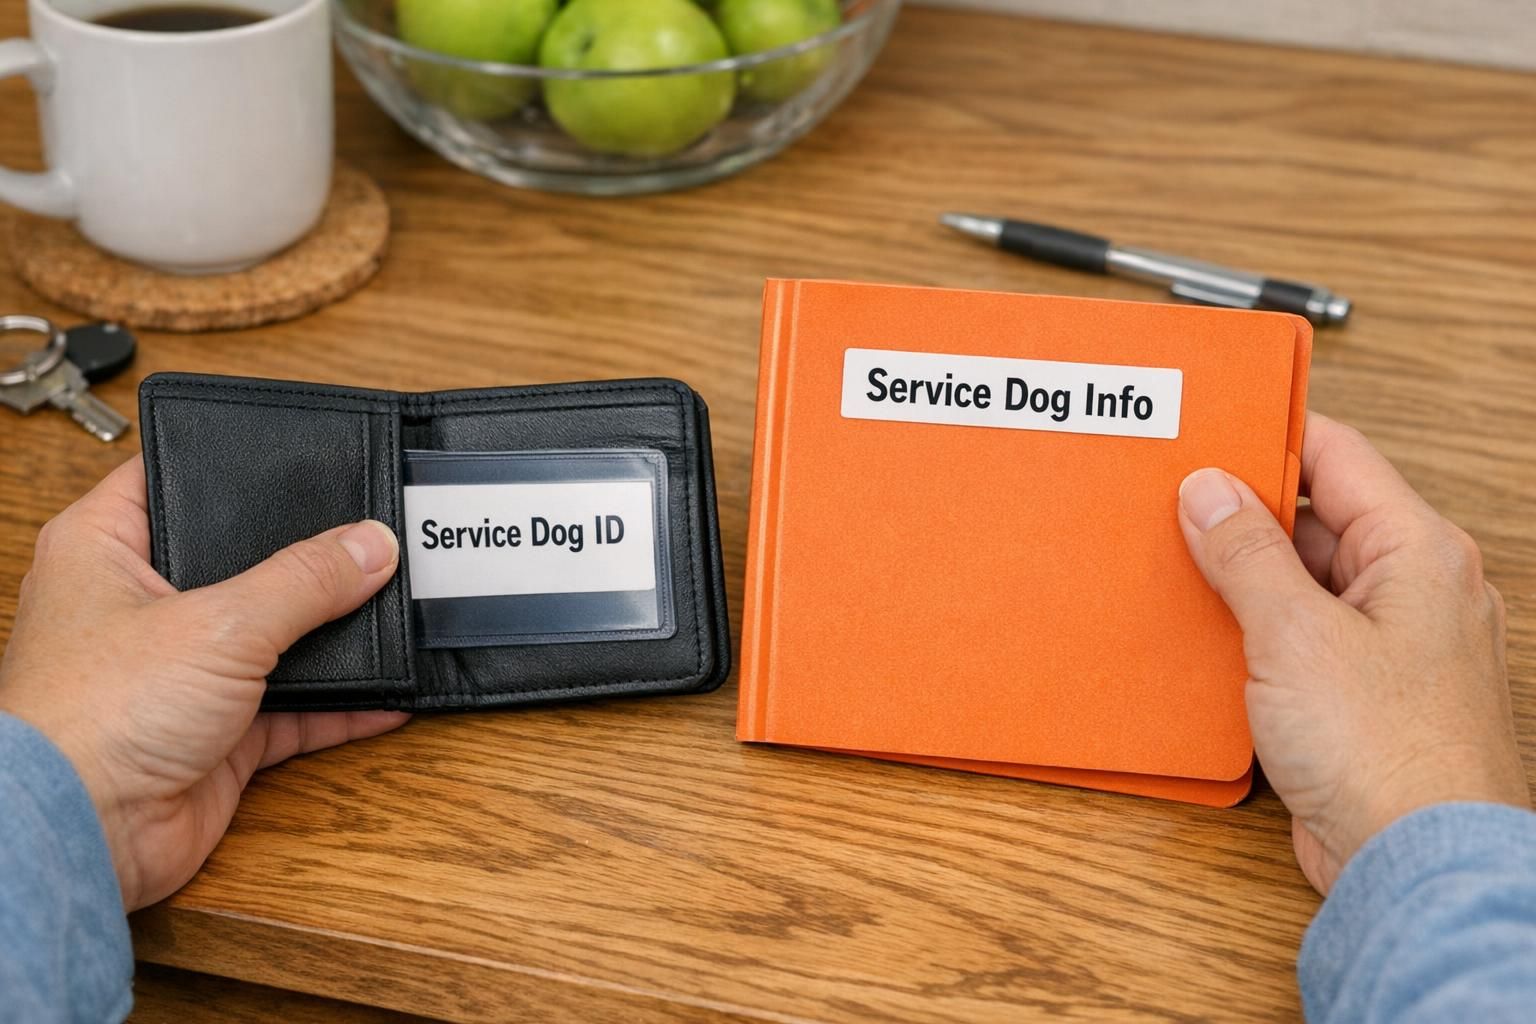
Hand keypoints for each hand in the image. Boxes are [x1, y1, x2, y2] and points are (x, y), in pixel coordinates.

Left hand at [0, 456, 408, 910]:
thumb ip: (305, 579)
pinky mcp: (215, 732)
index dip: (234, 462)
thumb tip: (370, 545)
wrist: (83, 835)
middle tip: (368, 532)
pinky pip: (295, 707)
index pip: (172, 475)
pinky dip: (342, 704)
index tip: (304, 454)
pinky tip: (388, 691)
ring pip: (274, 636)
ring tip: (392, 604)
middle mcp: (140, 606)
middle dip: (305, 556)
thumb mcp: (220, 623)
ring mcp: (180, 672)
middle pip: (241, 560)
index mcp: (105, 548)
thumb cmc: (91, 719)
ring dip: (329, 633)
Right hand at [1177, 412, 1528, 894]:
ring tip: (1174, 567)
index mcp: (1416, 551)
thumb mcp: (1294, 632)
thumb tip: (1209, 490)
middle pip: (1314, 521)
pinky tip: (1200, 636)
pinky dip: (1250, 632)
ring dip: (1240, 579)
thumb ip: (1245, 553)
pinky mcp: (1358, 696)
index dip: (1269, 436)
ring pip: (1301, 583)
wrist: (1417, 865)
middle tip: (1169, 502)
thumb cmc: (1388, 752)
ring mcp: (1387, 645)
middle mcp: (1411, 590)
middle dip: (1241, 514)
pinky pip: (1297, 640)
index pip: (1337, 456)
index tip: (1205, 428)